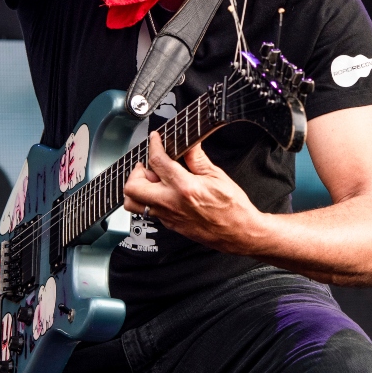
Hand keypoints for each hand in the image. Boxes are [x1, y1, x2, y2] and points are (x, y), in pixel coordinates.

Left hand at [122, 131, 265, 254]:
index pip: (157, 161)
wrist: (239, 233)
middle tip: (148, 165)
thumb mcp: (217, 176)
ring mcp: (168, 217)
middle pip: (132, 187)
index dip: (153, 145)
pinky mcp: (169, 225)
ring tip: (152, 181)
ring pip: (133, 204)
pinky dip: (149, 199)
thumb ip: (197, 158)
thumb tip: (189, 142)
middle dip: (136, 172)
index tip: (155, 139)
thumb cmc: (232, 208)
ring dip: (137, 188)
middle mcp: (171, 203)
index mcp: (184, 187)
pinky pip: (148, 211)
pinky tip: (164, 192)